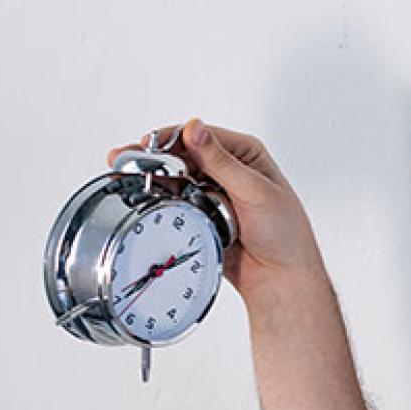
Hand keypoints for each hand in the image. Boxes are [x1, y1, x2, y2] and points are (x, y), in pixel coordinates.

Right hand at [107, 118, 324, 300]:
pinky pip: (174, 202)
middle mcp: (228, 169)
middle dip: (153, 158)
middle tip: (125, 161)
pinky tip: (142, 198)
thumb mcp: (254, 192)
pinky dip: (159, 200)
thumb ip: (221, 162)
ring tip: (125, 177)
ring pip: (174, 178)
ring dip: (152, 178)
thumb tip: (196, 130)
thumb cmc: (284, 235)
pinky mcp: (202, 214)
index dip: (172, 138)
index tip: (148, 145)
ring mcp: (212, 192)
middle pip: (181, 155)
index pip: (201, 135)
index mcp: (245, 154)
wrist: (281, 279)